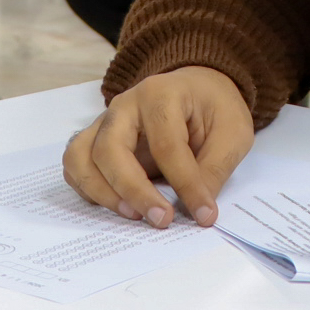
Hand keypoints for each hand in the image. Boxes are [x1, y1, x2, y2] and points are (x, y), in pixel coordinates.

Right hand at [63, 66, 252, 228]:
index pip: (166, 145)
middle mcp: (124, 105)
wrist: (198, 89)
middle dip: (134, 191)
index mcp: (161, 94)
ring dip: (103, 193)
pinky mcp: (96, 141)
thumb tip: (197, 212)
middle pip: (109, 150)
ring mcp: (104, 122)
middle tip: (162, 220)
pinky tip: (119, 206)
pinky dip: (88, 191)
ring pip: (80, 158)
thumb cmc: (214, 107)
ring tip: (134, 215)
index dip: (185, 184)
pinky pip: (76, 167)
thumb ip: (215, 169)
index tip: (205, 215)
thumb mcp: (233, 132)